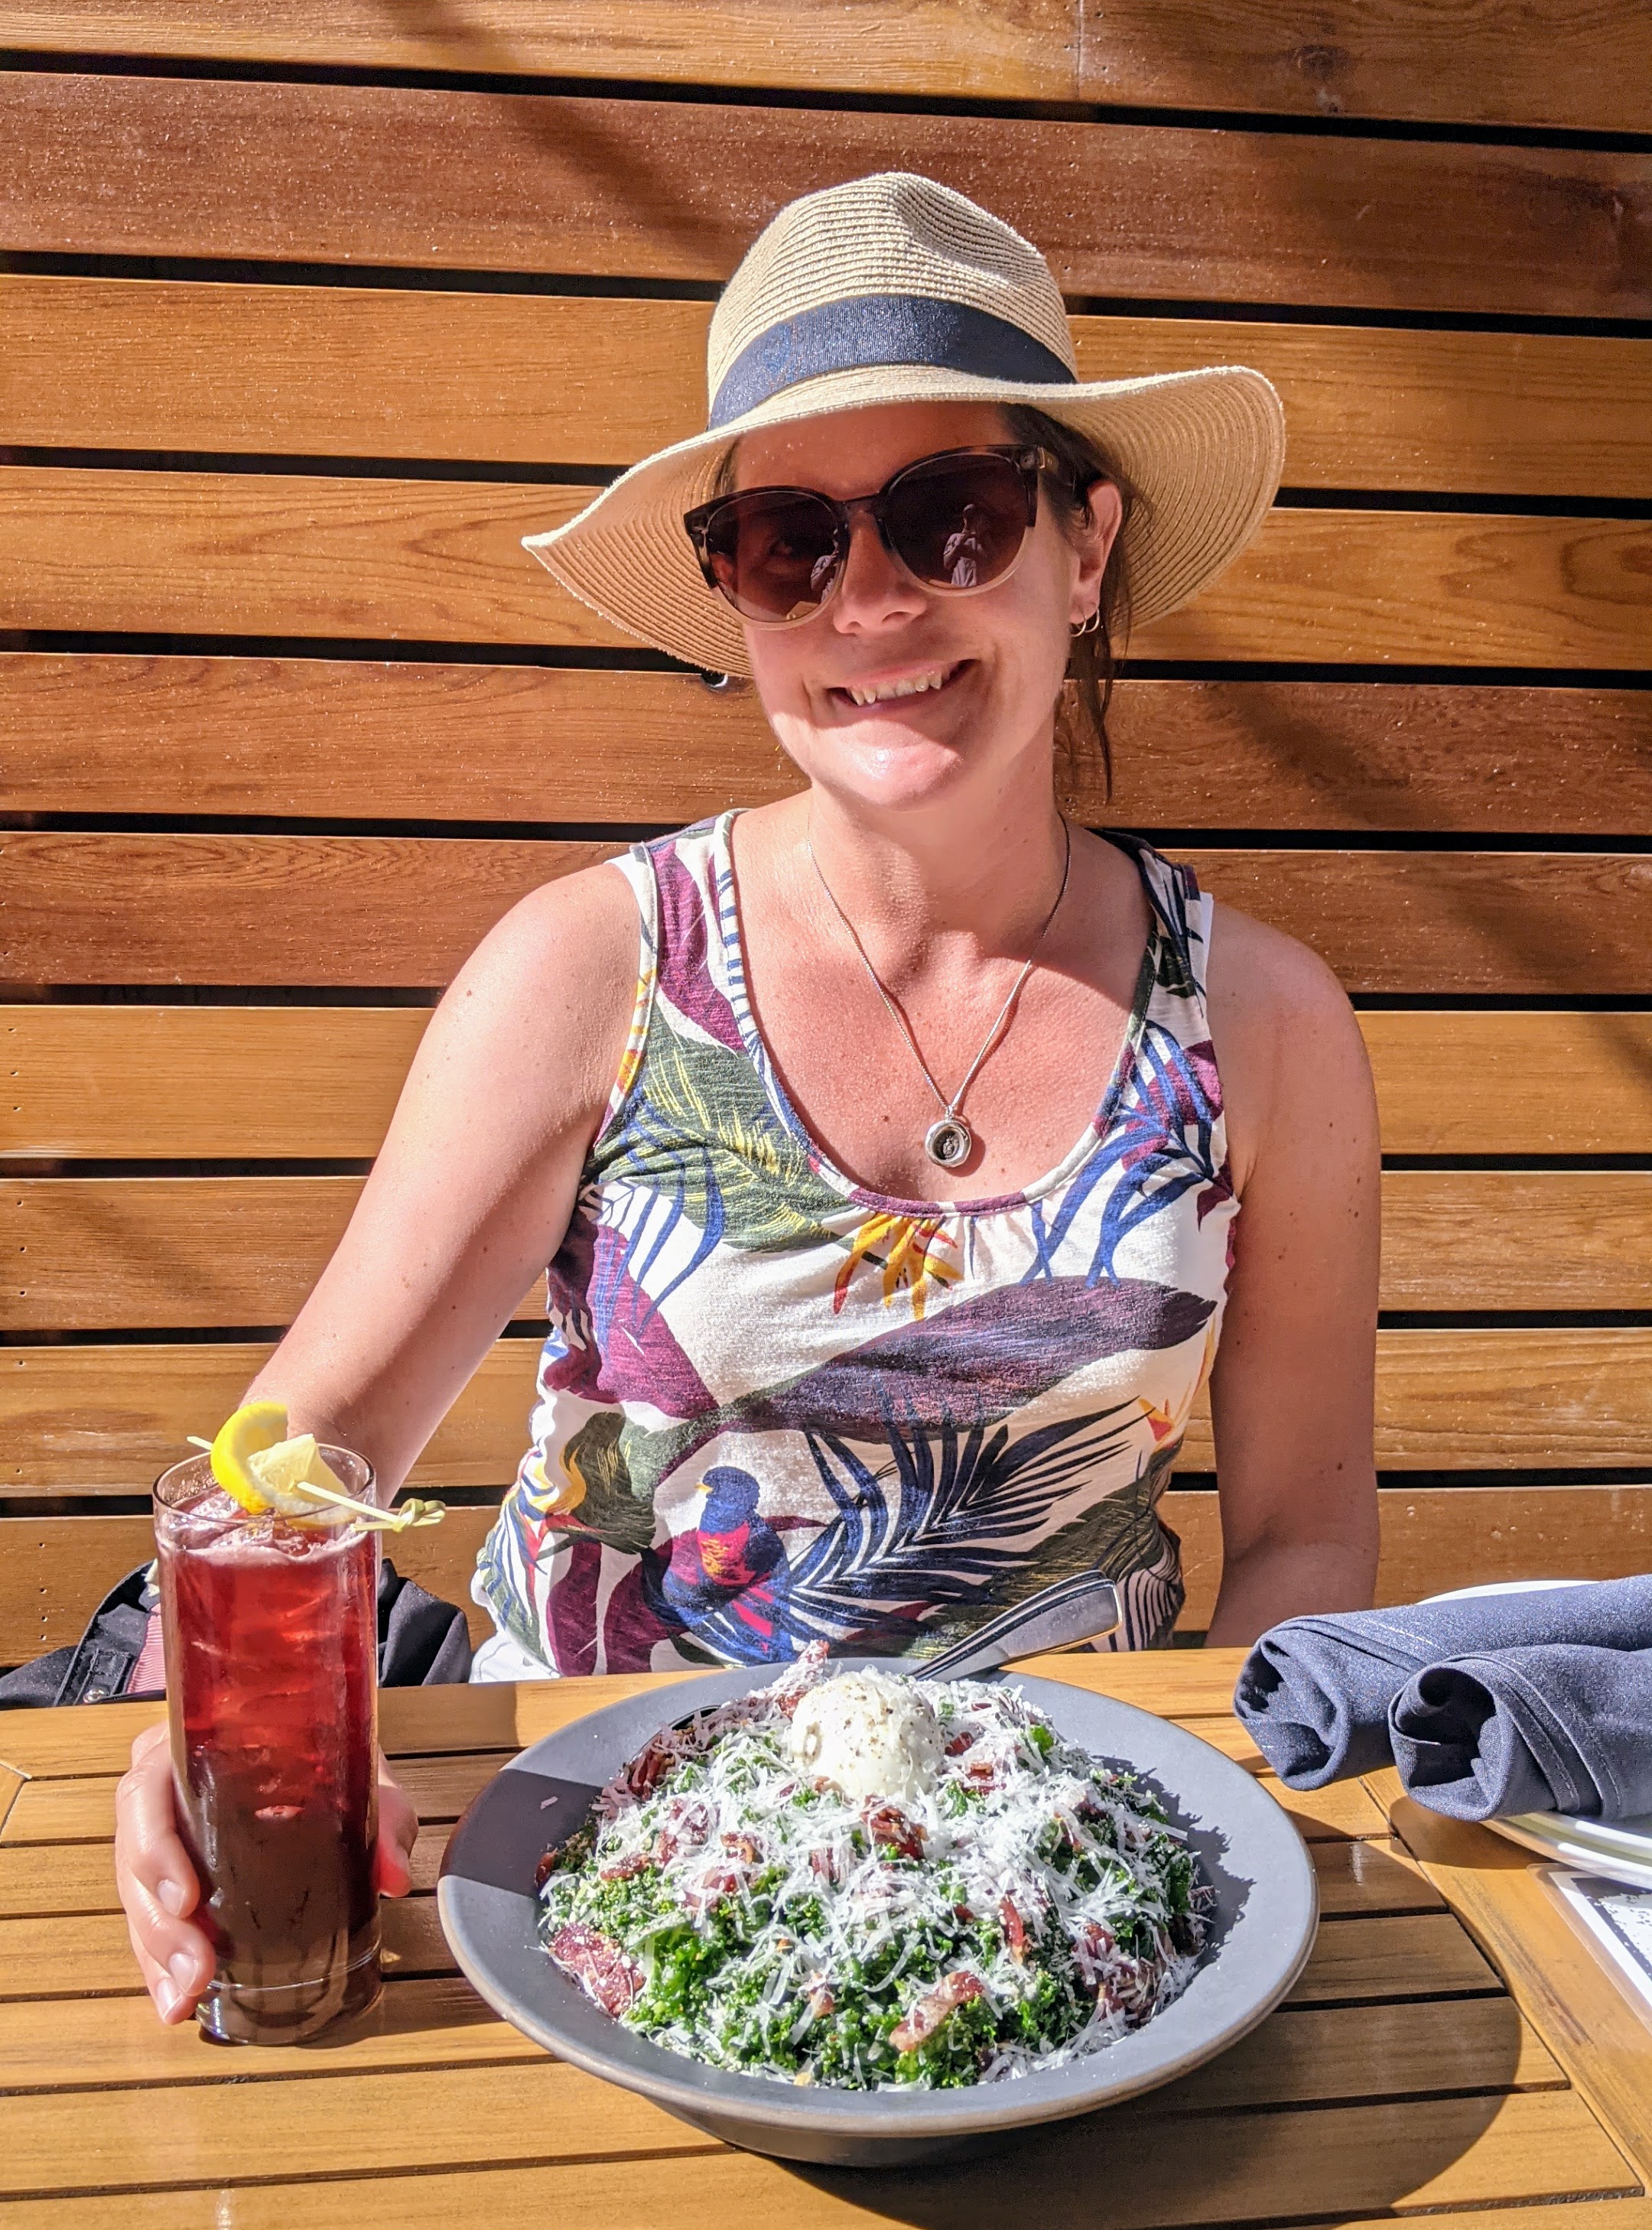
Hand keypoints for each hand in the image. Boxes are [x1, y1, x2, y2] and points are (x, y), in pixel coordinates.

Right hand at [114, 1722, 419, 2024]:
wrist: (320, 1755)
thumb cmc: (331, 1760)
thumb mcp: (365, 1777)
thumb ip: (385, 1818)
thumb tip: (394, 1878)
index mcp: (197, 1746)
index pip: (150, 1787)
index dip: (157, 1845)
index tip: (186, 1897)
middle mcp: (164, 1785)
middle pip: (132, 1852)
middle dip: (159, 1922)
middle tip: (197, 1969)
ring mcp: (159, 1832)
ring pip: (134, 1894)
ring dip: (157, 1953)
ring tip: (186, 1997)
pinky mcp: (163, 1875)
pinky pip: (145, 1918)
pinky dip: (158, 1965)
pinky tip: (174, 2003)